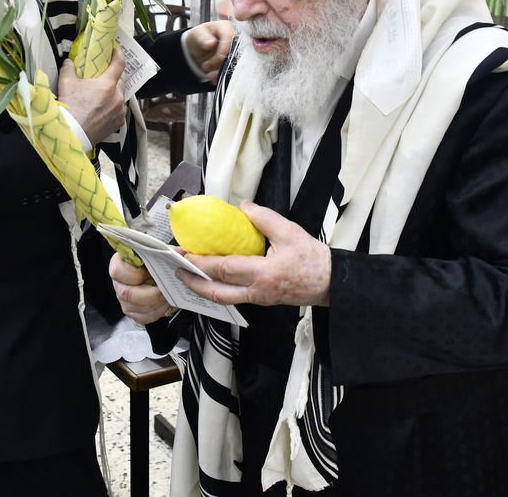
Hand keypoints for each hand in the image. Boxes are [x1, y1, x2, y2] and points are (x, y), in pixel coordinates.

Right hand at [57, 54, 126, 143]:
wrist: (72, 133)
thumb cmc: (70, 109)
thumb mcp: (66, 83)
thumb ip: (68, 68)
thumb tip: (69, 62)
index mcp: (107, 85)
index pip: (119, 64)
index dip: (119, 55)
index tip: (116, 51)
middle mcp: (117, 97)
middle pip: (122, 80)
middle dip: (116, 75)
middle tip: (107, 73)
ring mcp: (119, 111)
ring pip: (122, 96)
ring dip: (115, 92)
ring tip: (104, 93)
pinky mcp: (118, 122)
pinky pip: (120, 110)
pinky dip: (115, 106)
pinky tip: (105, 107)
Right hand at [109, 253, 172, 323]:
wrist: (157, 272)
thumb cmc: (155, 261)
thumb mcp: (160, 251)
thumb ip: (168, 250)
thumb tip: (179, 252)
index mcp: (120, 264)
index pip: (117, 271)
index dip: (135, 274)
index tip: (150, 272)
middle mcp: (119, 283)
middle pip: (127, 293)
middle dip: (150, 294)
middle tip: (164, 290)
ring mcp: (124, 299)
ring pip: (137, 307)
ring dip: (156, 304)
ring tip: (169, 296)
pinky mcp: (133, 312)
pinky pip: (144, 317)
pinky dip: (159, 312)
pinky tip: (166, 304)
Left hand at [178, 202, 331, 307]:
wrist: (331, 282)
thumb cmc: (313, 260)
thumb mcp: (290, 232)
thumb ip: (264, 218)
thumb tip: (242, 207)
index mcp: (264, 274)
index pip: (225, 270)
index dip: (202, 262)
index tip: (185, 253)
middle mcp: (257, 291)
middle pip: (216, 291)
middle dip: (192, 280)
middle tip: (176, 267)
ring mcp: (258, 299)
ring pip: (222, 299)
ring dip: (201, 288)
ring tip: (186, 275)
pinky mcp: (260, 300)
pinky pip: (232, 297)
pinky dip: (216, 289)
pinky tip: (208, 279)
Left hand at [183, 20, 233, 81]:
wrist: (198, 49)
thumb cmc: (199, 37)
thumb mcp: (197, 34)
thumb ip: (203, 37)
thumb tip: (211, 43)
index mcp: (228, 27)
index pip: (231, 37)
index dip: (225, 48)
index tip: (219, 56)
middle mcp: (237, 39)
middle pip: (237, 52)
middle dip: (221, 62)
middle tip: (206, 66)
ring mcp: (237, 53)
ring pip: (236, 65)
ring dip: (221, 71)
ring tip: (208, 73)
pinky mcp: (235, 65)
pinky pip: (233, 73)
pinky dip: (222, 77)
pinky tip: (212, 77)